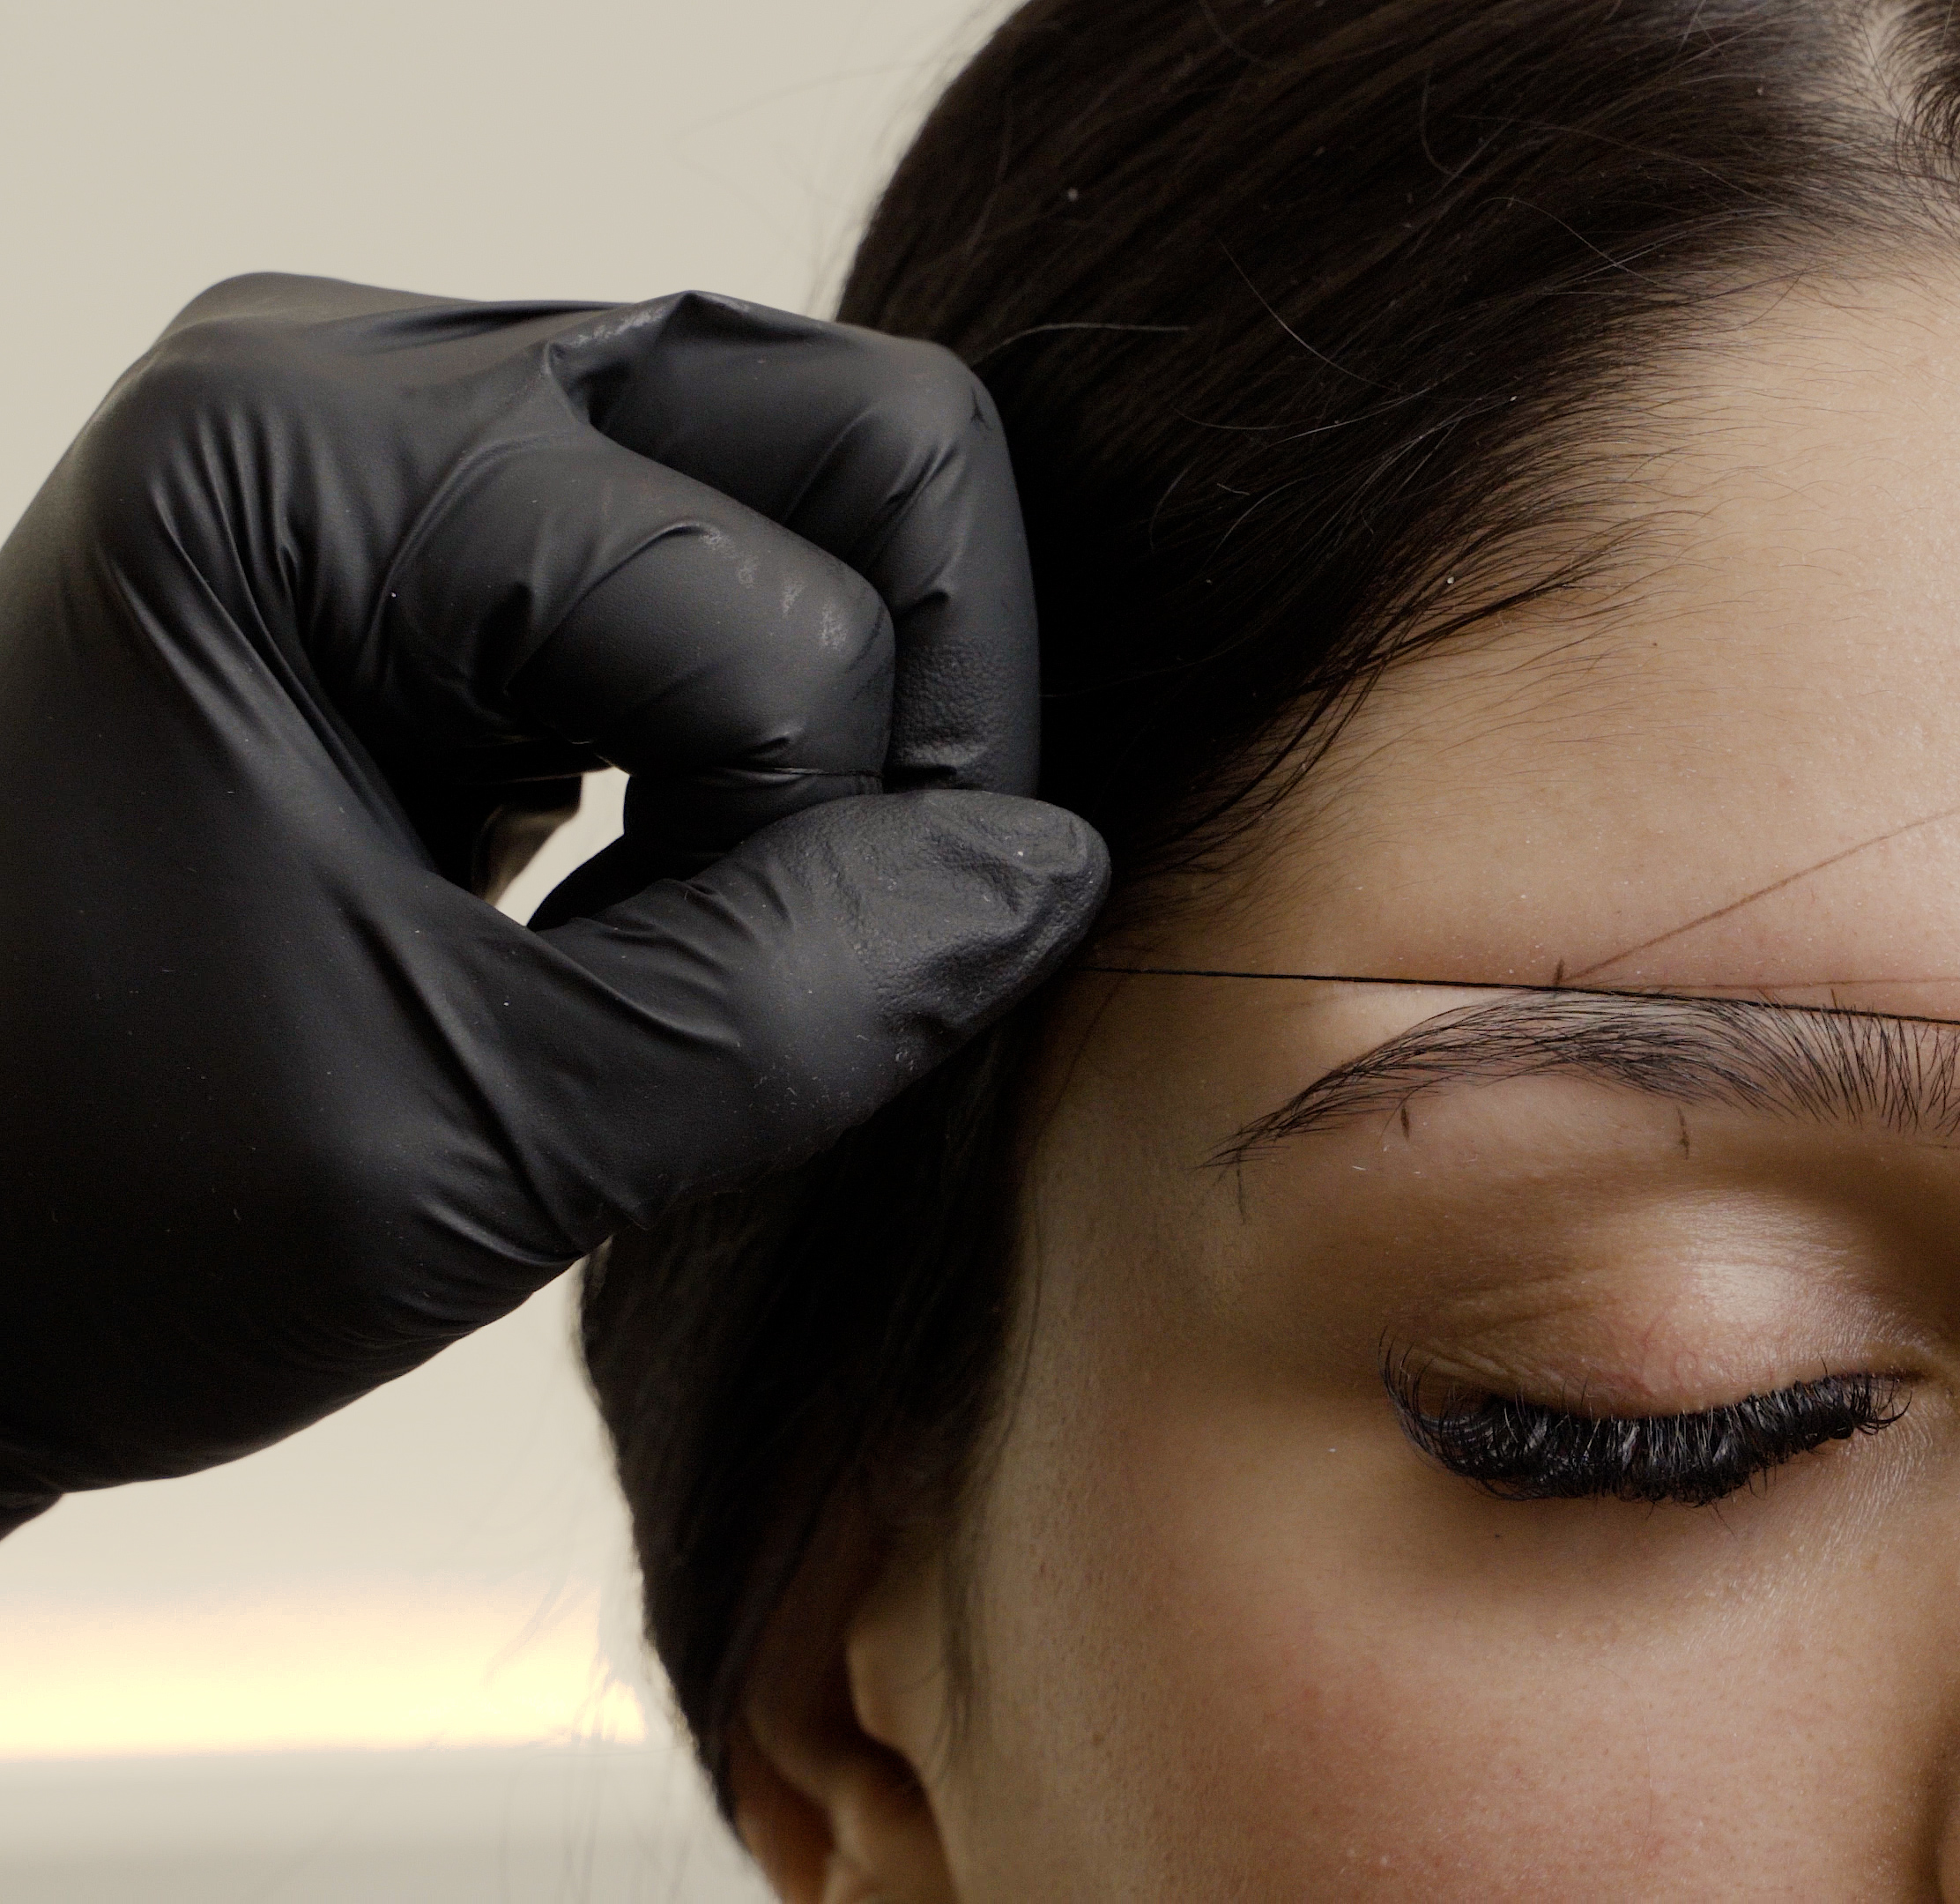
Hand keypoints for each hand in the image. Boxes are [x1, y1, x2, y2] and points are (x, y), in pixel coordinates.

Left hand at [0, 275, 1105, 1528]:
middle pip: (863, 435)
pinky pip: (746, 534)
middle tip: (831, 923)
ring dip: (847, 719)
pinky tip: (665, 866)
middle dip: (918, 707)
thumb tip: (1059, 869)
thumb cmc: (89, 1212)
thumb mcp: (472, 1153)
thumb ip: (797, 1005)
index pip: (793, 614)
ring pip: (835, 473)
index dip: (846, 844)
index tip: (738, 1028)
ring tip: (715, 908)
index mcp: (300, 478)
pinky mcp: (449, 509)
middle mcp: (354, 381)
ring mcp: (402, 425)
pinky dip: (774, 716)